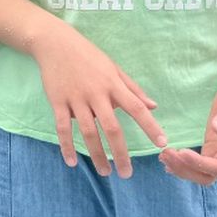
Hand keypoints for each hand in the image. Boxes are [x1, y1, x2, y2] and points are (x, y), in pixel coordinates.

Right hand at [33, 21, 163, 175]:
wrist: (55, 43)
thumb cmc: (88, 56)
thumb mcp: (114, 68)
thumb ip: (133, 89)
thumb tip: (154, 106)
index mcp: (113, 84)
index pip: (136, 108)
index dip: (150, 126)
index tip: (162, 143)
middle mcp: (96, 93)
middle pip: (112, 127)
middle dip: (121, 153)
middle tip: (127, 174)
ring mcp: (76, 98)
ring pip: (88, 132)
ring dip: (97, 155)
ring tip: (105, 172)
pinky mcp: (58, 102)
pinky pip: (63, 128)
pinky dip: (67, 146)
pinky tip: (72, 162)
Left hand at [161, 82, 216, 185]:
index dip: (200, 164)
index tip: (182, 152)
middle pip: (206, 176)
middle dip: (185, 169)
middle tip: (166, 154)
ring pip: (198, 172)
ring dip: (180, 168)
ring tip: (163, 156)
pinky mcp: (209, 147)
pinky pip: (194, 163)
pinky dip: (180, 164)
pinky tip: (167, 159)